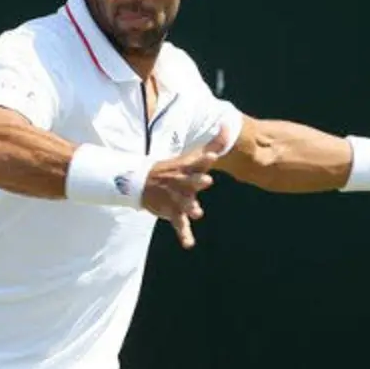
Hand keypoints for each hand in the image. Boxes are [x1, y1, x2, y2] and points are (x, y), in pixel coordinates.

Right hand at [142, 127, 229, 248]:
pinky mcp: (172, 212)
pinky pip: (179, 225)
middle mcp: (181, 182)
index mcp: (186, 168)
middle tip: (207, 181)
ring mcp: (176, 198)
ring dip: (190, 207)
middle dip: (197, 181)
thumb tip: (227, 124)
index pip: (197, 161)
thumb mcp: (191, 156)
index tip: (213, 155)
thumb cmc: (174, 168)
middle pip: (190, 181)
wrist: (141, 182)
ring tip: (198, 212)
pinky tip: (189, 244)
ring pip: (184, 203)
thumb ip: (214, 143)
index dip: (205, 158)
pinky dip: (184, 235)